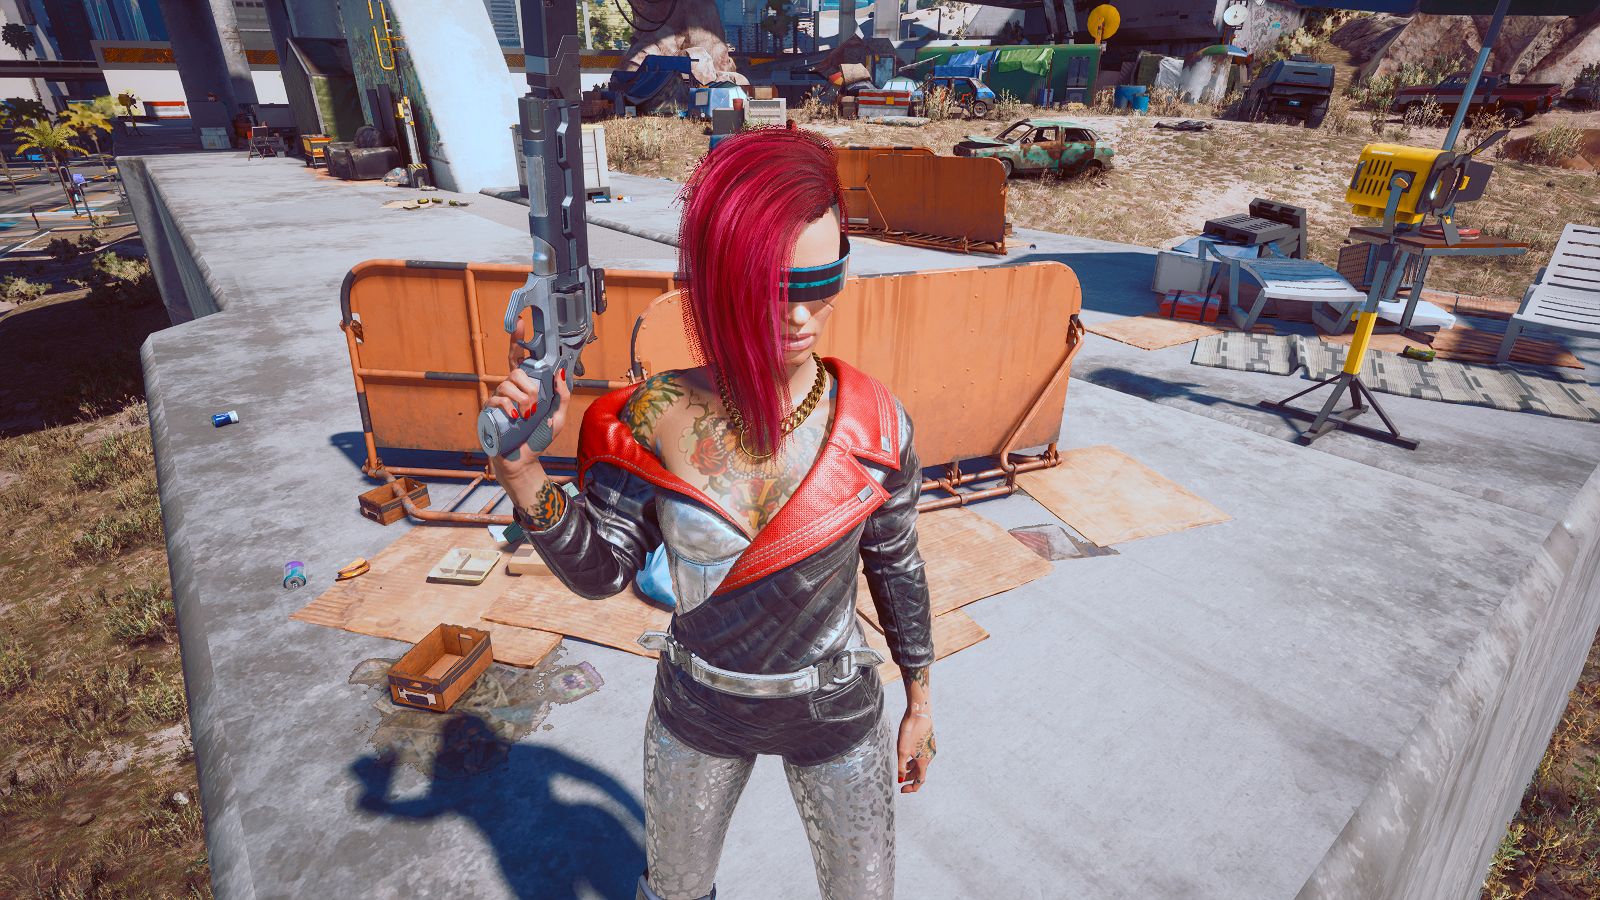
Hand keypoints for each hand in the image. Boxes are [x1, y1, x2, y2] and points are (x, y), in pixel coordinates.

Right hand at [484, 366, 569, 483]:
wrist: (524, 461)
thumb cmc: (538, 439)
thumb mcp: (557, 418)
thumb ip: (563, 397)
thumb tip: (561, 372)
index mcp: (525, 391)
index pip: (526, 370)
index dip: (532, 370)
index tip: (543, 385)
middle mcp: (511, 394)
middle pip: (515, 373)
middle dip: (529, 388)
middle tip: (535, 406)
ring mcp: (498, 403)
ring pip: (505, 385)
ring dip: (520, 399)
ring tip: (527, 416)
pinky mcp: (489, 414)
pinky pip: (493, 400)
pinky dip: (506, 405)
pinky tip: (515, 416)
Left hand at [896, 711, 934, 792]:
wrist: (919, 713)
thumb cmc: (910, 731)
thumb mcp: (902, 750)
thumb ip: (902, 766)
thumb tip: (901, 779)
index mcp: (924, 761)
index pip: (920, 780)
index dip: (912, 787)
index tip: (902, 789)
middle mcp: (929, 756)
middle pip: (920, 772)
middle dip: (910, 777)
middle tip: (899, 779)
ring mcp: (930, 748)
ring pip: (920, 763)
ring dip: (912, 768)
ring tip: (901, 767)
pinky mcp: (928, 741)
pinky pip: (921, 755)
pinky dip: (914, 759)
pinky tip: (907, 754)